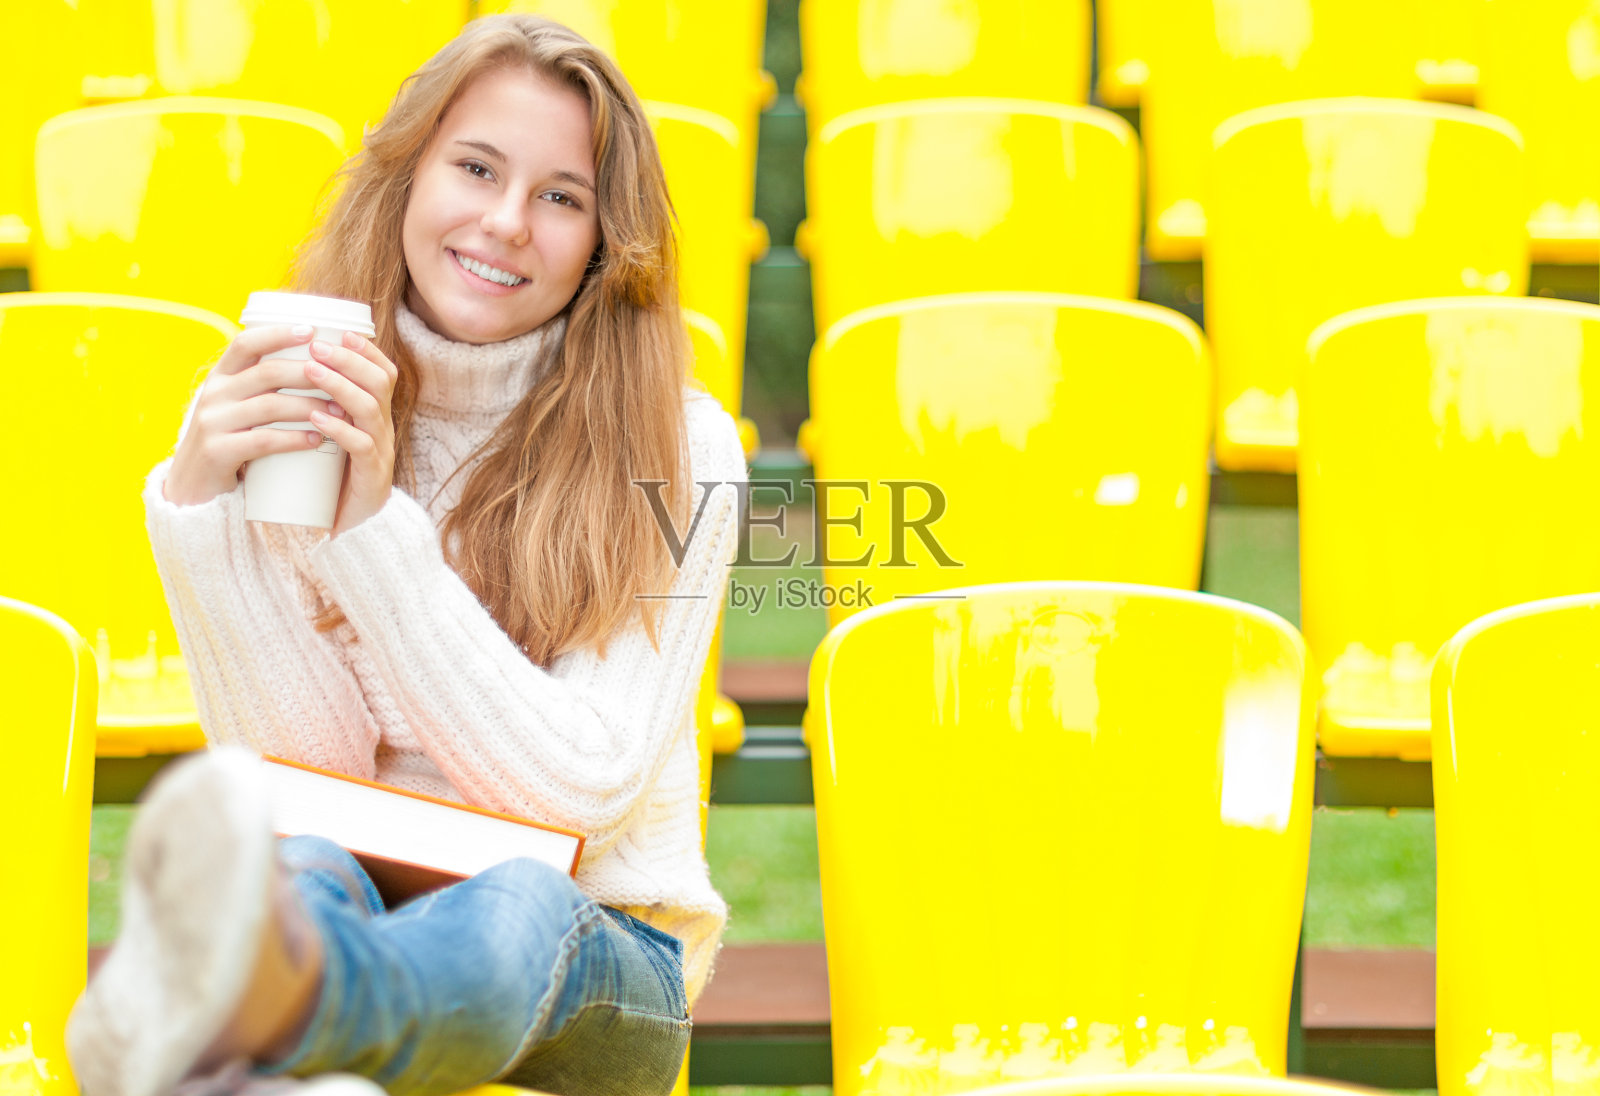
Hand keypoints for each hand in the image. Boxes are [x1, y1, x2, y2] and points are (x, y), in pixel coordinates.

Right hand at [165, 325, 330, 506]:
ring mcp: (212, 422)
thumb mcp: (235, 409)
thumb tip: (310, 364)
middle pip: (268, 373)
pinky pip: (263, 440)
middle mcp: (213, 394)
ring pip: (270, 405)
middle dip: (310, 374)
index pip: (246, 343)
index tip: (311, 330)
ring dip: (310, 407)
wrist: (190, 489)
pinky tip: (317, 439)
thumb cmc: (226, 443)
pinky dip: (294, 438)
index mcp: (219, 378)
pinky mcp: (217, 452)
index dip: (277, 334)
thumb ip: (259, 389)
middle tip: (343, 380)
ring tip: (340, 412)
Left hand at [304, 331, 399, 535]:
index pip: (382, 373)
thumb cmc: (331, 474)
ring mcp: (380, 451)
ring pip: (369, 408)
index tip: (341, 333)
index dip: (366, 351)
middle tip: (317, 346)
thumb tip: (282, 368)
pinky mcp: (370, 476)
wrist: (346, 524)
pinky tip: (318, 418)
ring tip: (310, 371)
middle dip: (348, 360)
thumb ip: (319, 405)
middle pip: (379, 383)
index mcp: (374, 415)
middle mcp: (383, 427)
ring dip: (339, 385)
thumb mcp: (329, 433)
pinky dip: (339, 429)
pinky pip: (360, 446)